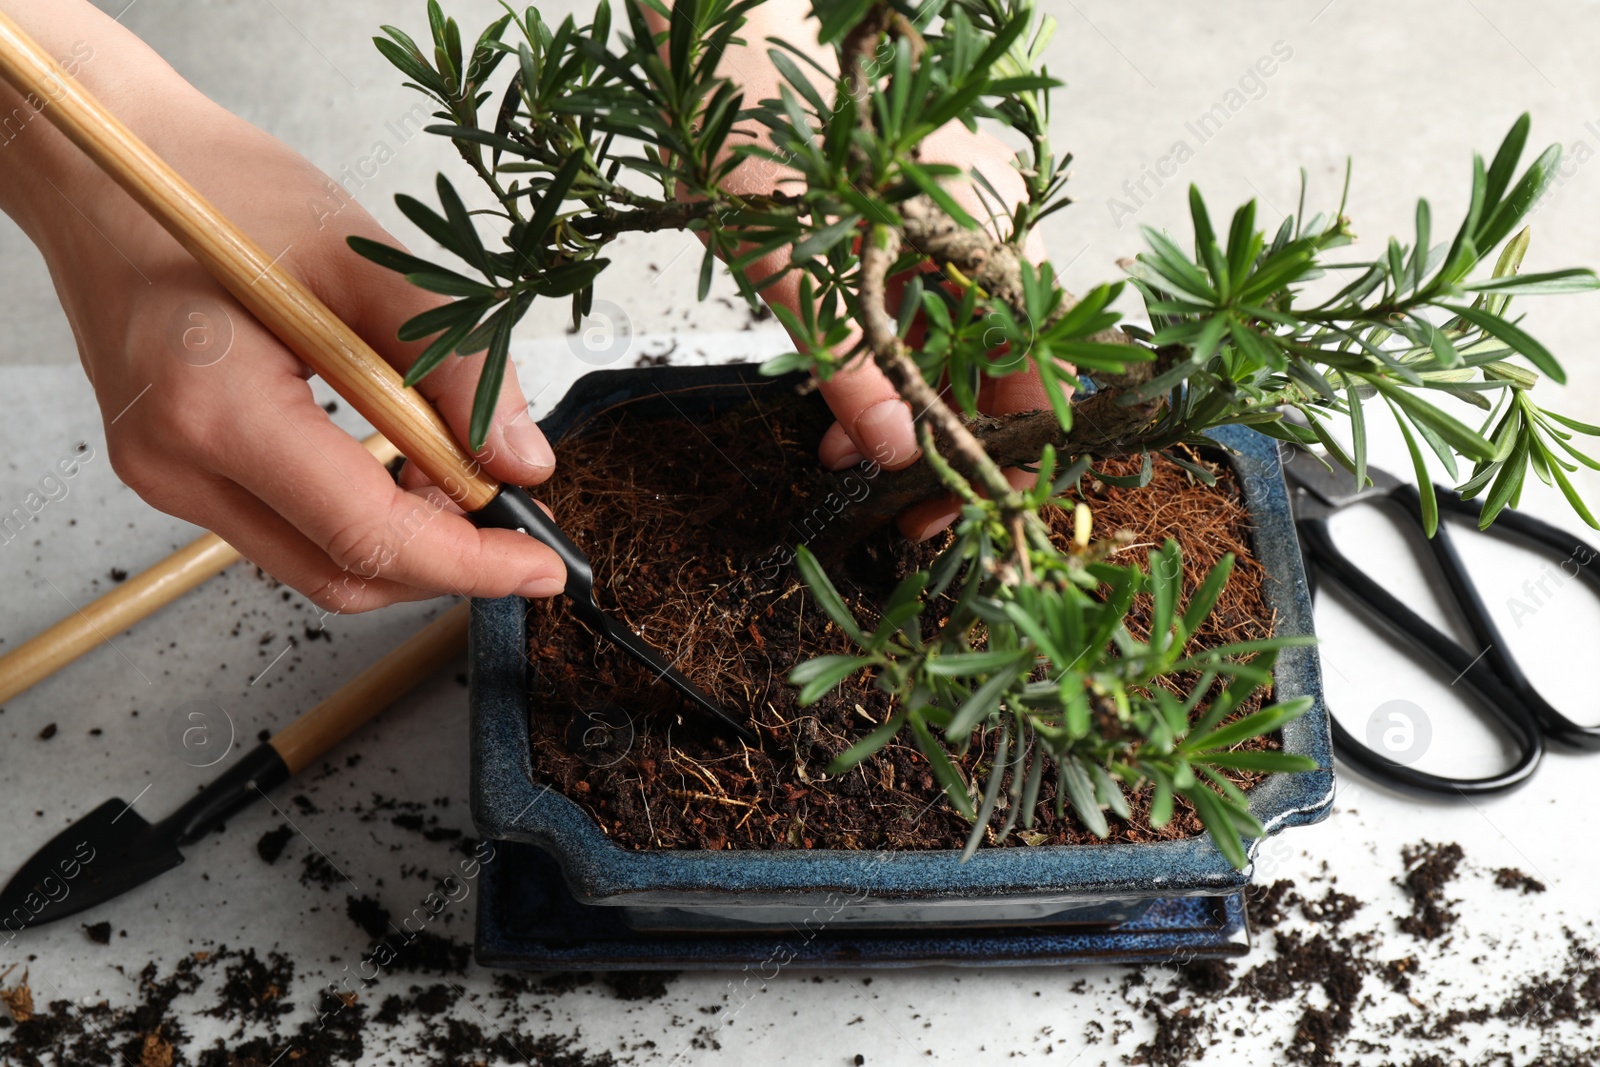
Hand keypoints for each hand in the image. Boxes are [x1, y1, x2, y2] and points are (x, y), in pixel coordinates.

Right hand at [1, 1, 566, 612]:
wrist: (101, 172)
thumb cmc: (219, 192)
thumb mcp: (362, 258)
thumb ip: (455, 362)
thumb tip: (524, 463)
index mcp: (215, 407)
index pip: (369, 534)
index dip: (469, 561)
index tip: (541, 566)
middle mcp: (176, 464)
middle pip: (342, 573)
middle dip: (444, 559)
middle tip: (511, 507)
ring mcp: (165, 477)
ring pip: (315, 563)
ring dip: (403, 538)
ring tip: (454, 466)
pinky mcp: (172, 472)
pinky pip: (286, 528)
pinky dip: (358, 513)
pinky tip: (398, 461)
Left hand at [646, 0, 1061, 540]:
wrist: (719, 31)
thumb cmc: (764, 131)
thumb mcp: (802, 275)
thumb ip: (855, 371)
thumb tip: (898, 457)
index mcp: (992, 235)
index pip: (1041, 369)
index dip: (1006, 452)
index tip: (955, 510)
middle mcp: (993, 228)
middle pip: (1003, 362)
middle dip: (947, 441)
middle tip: (893, 507)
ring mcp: (957, 219)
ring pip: (957, 343)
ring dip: (908, 408)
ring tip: (843, 459)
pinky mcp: (916, 218)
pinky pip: (924, 307)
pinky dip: (890, 360)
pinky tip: (840, 405)